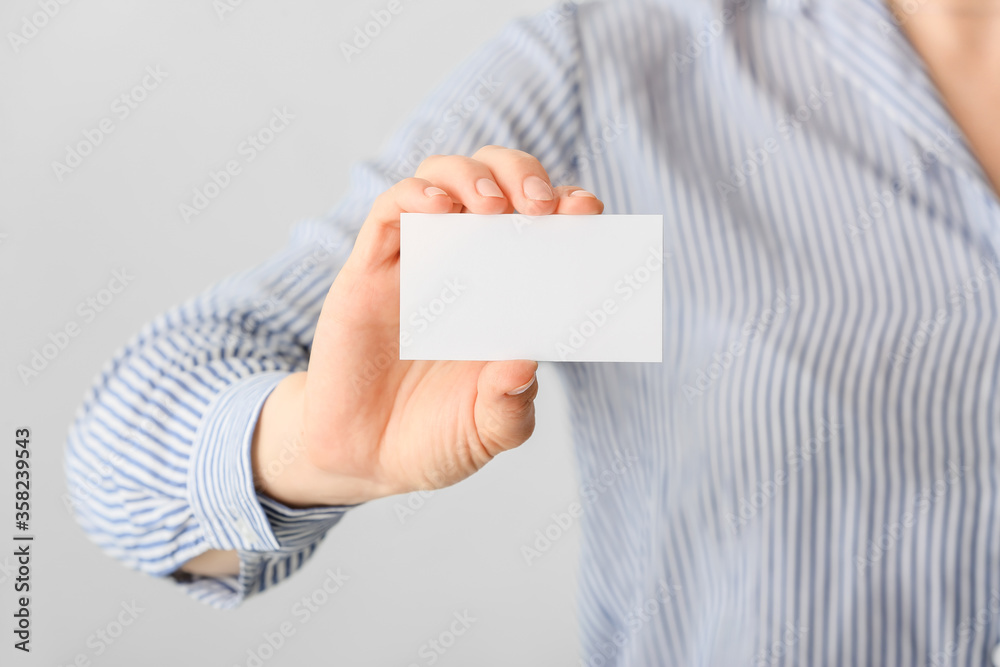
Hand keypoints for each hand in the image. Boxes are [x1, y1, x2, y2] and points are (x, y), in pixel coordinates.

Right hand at [253, 145, 603, 506]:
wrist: (364, 459)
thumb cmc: (433, 439)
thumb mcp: (487, 433)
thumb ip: (509, 406)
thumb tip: (524, 364)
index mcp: (505, 294)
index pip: (540, 226)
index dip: (565, 206)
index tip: (586, 209)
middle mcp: (464, 267)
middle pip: (494, 180)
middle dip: (521, 173)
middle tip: (538, 206)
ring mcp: (415, 264)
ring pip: (442, 179)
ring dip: (472, 175)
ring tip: (492, 208)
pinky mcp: (368, 272)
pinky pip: (390, 213)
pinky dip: (416, 195)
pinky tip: (439, 209)